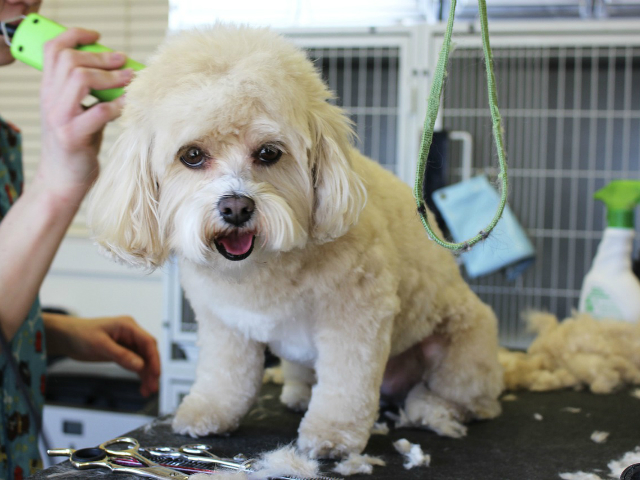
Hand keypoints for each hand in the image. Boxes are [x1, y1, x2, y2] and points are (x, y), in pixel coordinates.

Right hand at [35, 27, 132, 200]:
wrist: (61, 180)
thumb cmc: (76, 147)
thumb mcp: (76, 114)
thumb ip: (88, 94)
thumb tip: (118, 73)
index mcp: (48, 92)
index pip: (53, 51)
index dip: (74, 36)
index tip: (97, 37)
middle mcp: (50, 101)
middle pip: (70, 60)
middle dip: (101, 57)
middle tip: (123, 61)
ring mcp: (60, 118)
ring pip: (81, 79)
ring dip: (110, 77)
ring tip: (129, 80)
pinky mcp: (73, 137)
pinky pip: (99, 112)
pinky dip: (118, 105)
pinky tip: (129, 105)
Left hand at [44, 313, 160, 396]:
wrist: (65, 337)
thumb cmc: (80, 334)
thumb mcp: (100, 346)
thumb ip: (121, 355)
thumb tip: (140, 365)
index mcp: (128, 326)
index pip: (148, 342)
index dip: (154, 358)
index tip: (156, 374)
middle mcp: (130, 334)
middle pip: (148, 352)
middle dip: (152, 369)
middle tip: (152, 386)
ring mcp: (127, 343)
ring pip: (143, 360)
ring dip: (146, 374)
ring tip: (147, 390)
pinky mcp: (122, 352)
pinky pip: (135, 363)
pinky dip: (138, 374)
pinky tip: (141, 385)